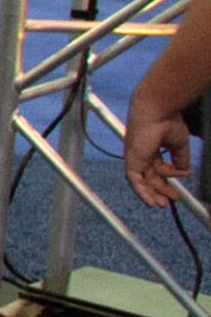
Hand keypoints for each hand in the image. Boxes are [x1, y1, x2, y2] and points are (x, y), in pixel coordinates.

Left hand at [126, 85, 196, 206]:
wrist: (159, 112)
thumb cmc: (168, 122)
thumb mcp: (179, 145)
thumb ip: (180, 160)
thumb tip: (184, 172)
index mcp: (152, 150)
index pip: (159, 170)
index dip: (169, 179)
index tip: (179, 188)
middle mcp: (142, 155)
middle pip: (151, 178)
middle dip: (162, 190)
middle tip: (174, 199)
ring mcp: (136, 158)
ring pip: (142, 182)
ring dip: (152, 195)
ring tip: (162, 204)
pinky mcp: (132, 161)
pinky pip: (135, 181)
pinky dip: (142, 192)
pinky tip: (151, 202)